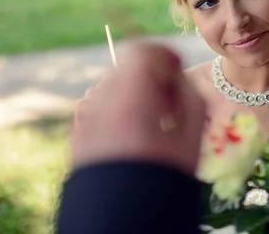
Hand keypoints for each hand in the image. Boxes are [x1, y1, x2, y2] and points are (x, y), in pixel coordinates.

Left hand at [70, 42, 206, 175]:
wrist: (120, 218)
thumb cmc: (162, 178)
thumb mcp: (190, 137)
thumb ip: (189, 96)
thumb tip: (178, 78)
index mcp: (129, 98)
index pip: (142, 51)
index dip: (164, 55)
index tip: (177, 70)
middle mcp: (100, 101)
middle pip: (127, 67)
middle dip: (150, 76)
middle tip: (169, 102)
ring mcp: (84, 116)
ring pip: (112, 86)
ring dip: (133, 92)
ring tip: (151, 121)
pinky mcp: (77, 132)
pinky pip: (100, 105)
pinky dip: (117, 108)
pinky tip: (132, 134)